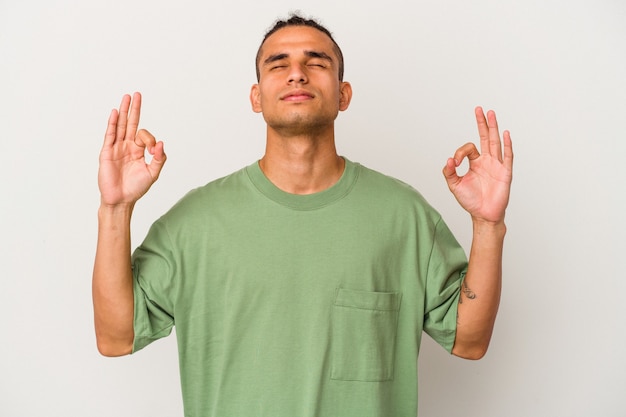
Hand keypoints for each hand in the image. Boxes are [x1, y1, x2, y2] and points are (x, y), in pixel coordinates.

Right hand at [98, 92, 165, 206]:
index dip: (150, 138)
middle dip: (134, 109)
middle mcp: (127, 146)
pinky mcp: (107, 152)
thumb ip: (159, 158)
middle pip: (130, 123)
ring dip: (123, 111)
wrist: (121, 200)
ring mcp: (116, 148)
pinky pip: (110, 135)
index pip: (144, 135)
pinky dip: (112, 123)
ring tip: (126, 97)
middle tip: (137, 94)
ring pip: (120, 125)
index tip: (152, 149)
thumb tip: (161, 143)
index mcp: (138, 150)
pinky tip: (115, 113)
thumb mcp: (153, 173)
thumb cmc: (136, 188)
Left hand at [443, 107, 512, 223]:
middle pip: (485, 137)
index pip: (469, 148)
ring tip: (491, 113)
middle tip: (480, 109)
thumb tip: (449, 159)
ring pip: (495, 142)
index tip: (455, 162)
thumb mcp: (454, 185)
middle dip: (482, 123)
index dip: (460, 152)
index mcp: (475, 162)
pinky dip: (507, 145)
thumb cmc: (470, 201)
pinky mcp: (505, 173)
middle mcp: (487, 161)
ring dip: (493, 128)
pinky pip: (507, 156)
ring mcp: (497, 165)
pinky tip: (505, 134)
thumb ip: (450, 172)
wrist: (483, 215)